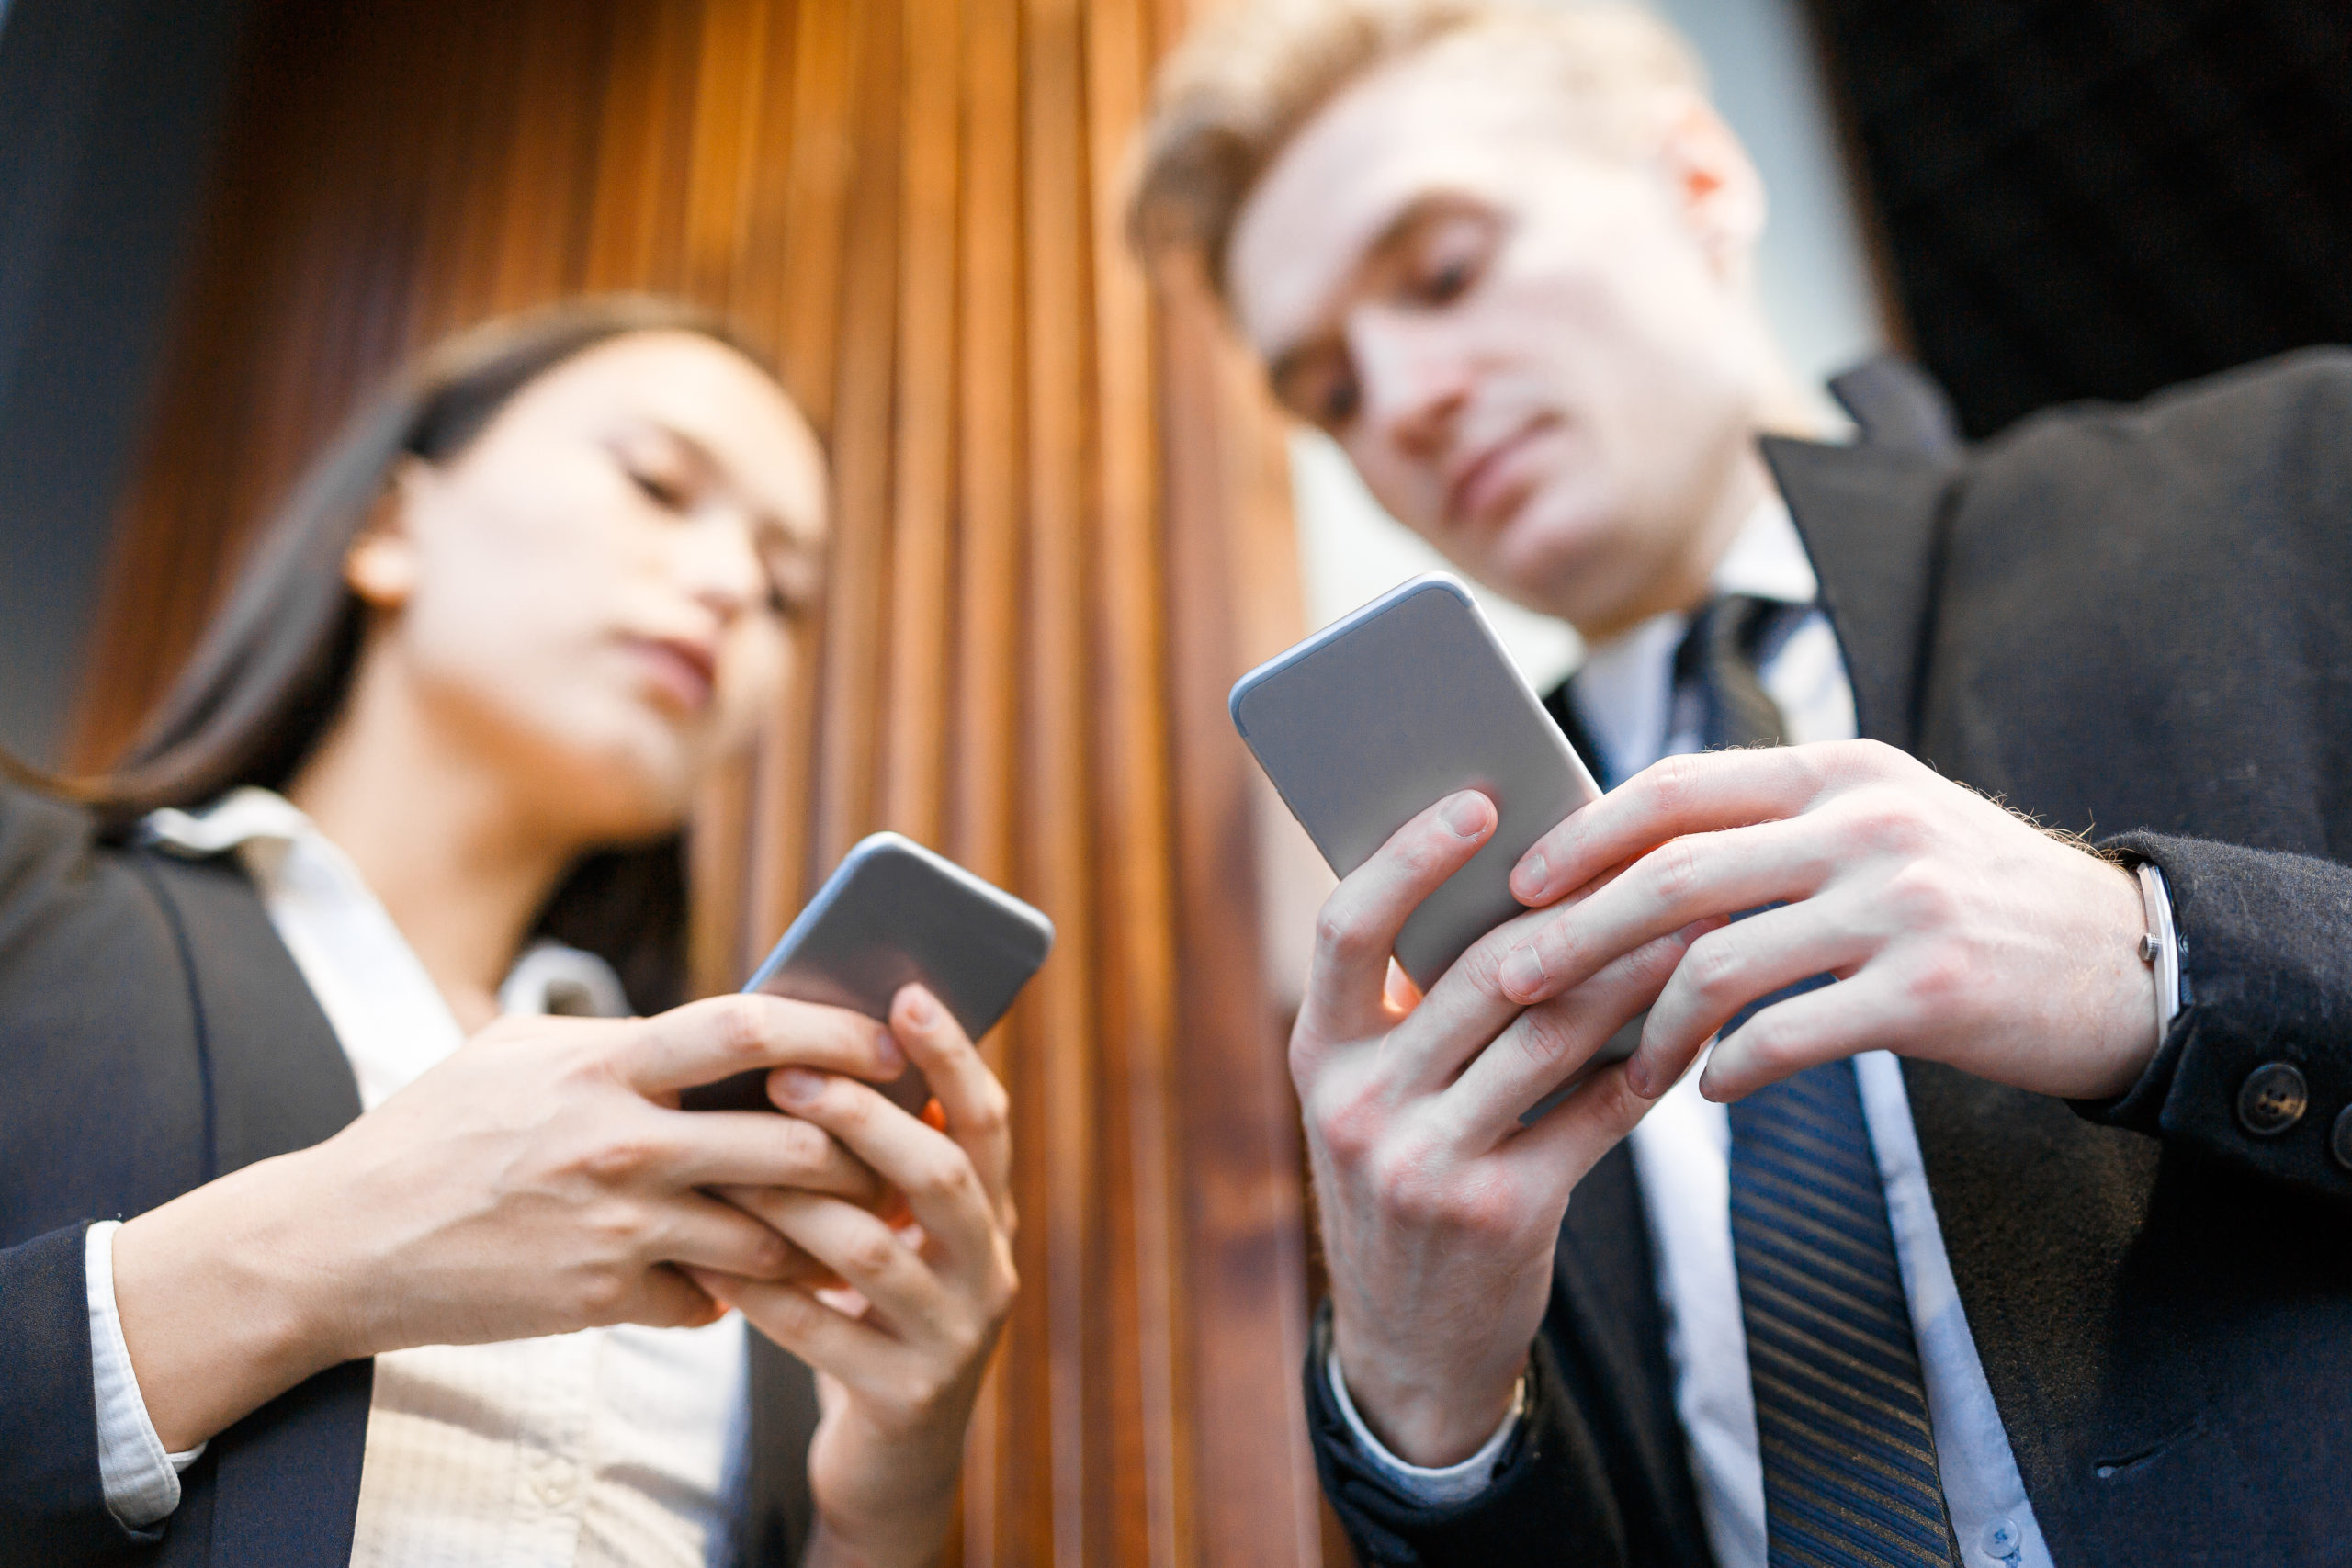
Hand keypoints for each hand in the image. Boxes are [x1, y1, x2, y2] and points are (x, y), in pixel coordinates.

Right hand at [111, 993, 903, 1451]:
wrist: (342, 1244)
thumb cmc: (437, 1132)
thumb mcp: (523, 1056)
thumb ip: (624, 1043)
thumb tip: (730, 1032)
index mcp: (605, 1064)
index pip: (751, 1028)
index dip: (835, 1028)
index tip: (889, 1039)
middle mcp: (621, 1142)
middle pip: (791, 1138)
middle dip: (861, 1147)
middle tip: (903, 1146)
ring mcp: (617, 1227)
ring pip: (771, 1231)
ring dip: (821, 1232)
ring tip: (858, 1224)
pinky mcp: (605, 1299)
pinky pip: (712, 1297)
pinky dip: (736, 1289)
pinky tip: (747, 1280)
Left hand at [688, 985, 1016, 1567]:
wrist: (896, 1457)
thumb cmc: (877, 1310)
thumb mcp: (902, 1233)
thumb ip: (880, 1160)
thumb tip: (807, 1044)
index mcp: (993, 1216)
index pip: (987, 1120)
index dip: (953, 1055)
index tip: (906, 992)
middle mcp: (989, 1271)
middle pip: (942, 1176)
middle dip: (865, 1118)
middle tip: (788, 1076)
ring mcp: (953, 1337)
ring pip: (873, 1250)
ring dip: (795, 1200)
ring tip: (728, 1162)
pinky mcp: (902, 1395)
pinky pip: (818, 1332)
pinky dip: (757, 1289)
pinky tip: (704, 1257)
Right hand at [1294, 791, 1711, 1467]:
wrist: (1409, 1343)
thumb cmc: (1404, 1175)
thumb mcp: (1373, 1092)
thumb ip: (1417, 1003)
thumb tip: (1525, 879)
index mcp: (1316, 1053)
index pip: (1347, 928)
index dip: (1409, 857)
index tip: (1477, 801)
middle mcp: (1357, 1104)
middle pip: (1477, 972)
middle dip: (1572, 905)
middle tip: (1640, 848)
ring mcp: (1425, 1163)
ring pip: (1549, 1033)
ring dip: (1631, 971)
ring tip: (1690, 921)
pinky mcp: (1501, 1213)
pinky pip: (1594, 1111)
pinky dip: (1648, 1061)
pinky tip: (1688, 1024)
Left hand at [1502, 740, 2160, 1103]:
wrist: (2127, 959)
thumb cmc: (1971, 896)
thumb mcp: (1879, 823)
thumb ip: (1772, 825)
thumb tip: (1622, 857)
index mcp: (1837, 771)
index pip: (1675, 788)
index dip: (1583, 835)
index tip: (1518, 881)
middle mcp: (1864, 824)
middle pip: (1675, 874)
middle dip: (1577, 932)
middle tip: (1510, 979)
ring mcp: (1900, 904)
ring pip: (1719, 962)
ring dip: (1648, 1025)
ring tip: (1621, 1067)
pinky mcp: (1931, 989)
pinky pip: (1790, 1034)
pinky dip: (1731, 1067)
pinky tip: (1708, 1089)